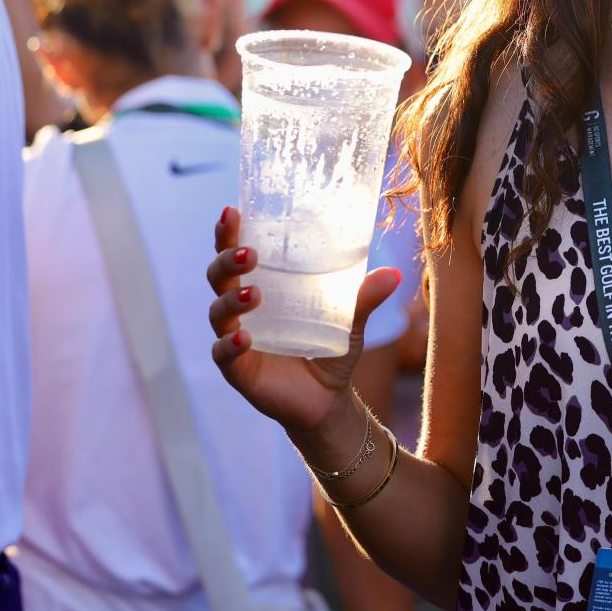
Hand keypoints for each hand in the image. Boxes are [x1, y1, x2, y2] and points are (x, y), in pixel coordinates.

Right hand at [207, 206, 402, 438]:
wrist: (328, 400)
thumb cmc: (330, 348)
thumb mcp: (350, 320)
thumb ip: (365, 298)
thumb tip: (394, 273)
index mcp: (263, 285)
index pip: (236, 252)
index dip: (228, 232)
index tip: (232, 210)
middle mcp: (241, 308)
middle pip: (219, 277)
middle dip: (227, 259)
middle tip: (249, 253)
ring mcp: (235, 337)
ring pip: (218, 312)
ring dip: (232, 300)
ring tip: (254, 293)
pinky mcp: (238, 369)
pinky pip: (224, 354)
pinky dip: (231, 344)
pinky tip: (244, 337)